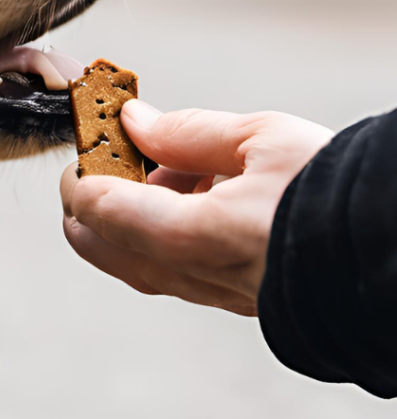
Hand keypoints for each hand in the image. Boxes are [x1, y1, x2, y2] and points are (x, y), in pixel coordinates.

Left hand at [61, 103, 333, 314]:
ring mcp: (213, 292)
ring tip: (172, 166)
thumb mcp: (263, 139)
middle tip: (114, 155)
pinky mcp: (235, 297)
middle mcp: (195, 274)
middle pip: (100, 245)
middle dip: (89, 199)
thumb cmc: (339, 191)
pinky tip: (199, 193)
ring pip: (134, 259)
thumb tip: (135, 121)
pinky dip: (162, 231)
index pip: (96, 210)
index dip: (79, 172)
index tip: (90, 140)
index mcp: (193, 236)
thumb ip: (188, 132)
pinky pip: (173, 267)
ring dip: (129, 213)